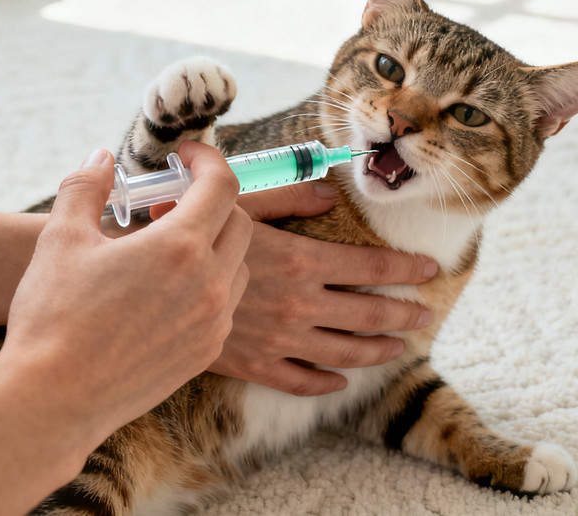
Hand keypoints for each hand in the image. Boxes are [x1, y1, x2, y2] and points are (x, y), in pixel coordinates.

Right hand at [1, 143, 252, 439]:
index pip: (222, 185)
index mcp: (179, 246)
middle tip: (170, 202)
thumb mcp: (60, 237)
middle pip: (239, 223)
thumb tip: (100, 159)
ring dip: (215, 244)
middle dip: (212, 202)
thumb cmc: (54, 316)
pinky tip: (168, 288)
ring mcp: (213, 322)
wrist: (54, 398)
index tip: (186, 155)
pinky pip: (226, 304)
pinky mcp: (207, 352)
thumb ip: (85, 187)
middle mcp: (209, 283)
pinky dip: (210, 283)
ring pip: (238, 265)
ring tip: (167, 246)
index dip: (207, 159)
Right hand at [210, 180, 436, 396]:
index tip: (431, 269)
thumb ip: (290, 196)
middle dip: (405, 314)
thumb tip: (331, 193)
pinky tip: (341, 382)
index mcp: (302, 261)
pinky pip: (303, 381)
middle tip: (426, 313)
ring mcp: (281, 341)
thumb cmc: (192, 235)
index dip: (407, 268)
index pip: (373, 267)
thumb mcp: (240, 203)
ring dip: (379, 350)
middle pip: (371, 314)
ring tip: (400, 347)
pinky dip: (327, 384)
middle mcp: (301, 305)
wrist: (146, 290)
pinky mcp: (256, 366)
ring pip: (347, 353)